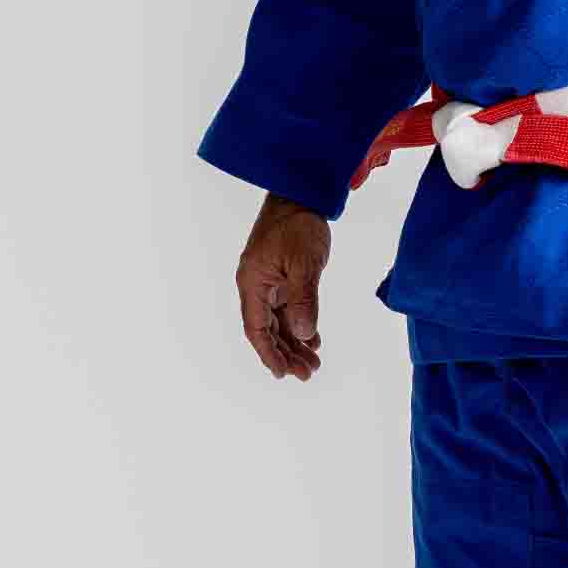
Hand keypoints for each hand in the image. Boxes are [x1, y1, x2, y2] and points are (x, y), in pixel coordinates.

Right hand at [236, 193, 330, 379]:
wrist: (301, 193)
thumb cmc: (299, 225)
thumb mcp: (305, 264)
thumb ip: (304, 300)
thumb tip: (304, 335)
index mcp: (253, 283)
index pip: (257, 329)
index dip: (269, 354)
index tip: (283, 374)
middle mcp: (256, 286)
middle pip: (267, 330)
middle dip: (286, 354)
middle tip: (308, 373)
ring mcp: (268, 281)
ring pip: (278, 322)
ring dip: (294, 343)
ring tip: (314, 362)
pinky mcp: (281, 276)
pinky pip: (287, 308)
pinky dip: (299, 325)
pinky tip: (313, 338)